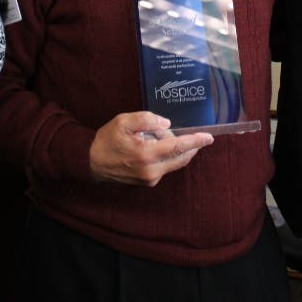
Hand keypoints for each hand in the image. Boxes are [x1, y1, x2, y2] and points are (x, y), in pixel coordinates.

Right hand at [89, 111, 212, 185]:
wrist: (92, 162)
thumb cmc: (107, 140)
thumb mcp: (123, 121)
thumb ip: (146, 119)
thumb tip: (166, 124)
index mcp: (147, 154)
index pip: (178, 146)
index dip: (196, 141)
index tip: (209, 137)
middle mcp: (152, 170)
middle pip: (181, 157)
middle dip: (187, 144)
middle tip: (173, 130)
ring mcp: (151, 178)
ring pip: (174, 162)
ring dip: (173, 148)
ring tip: (153, 137)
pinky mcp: (149, 181)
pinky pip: (166, 166)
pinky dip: (165, 155)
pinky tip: (150, 146)